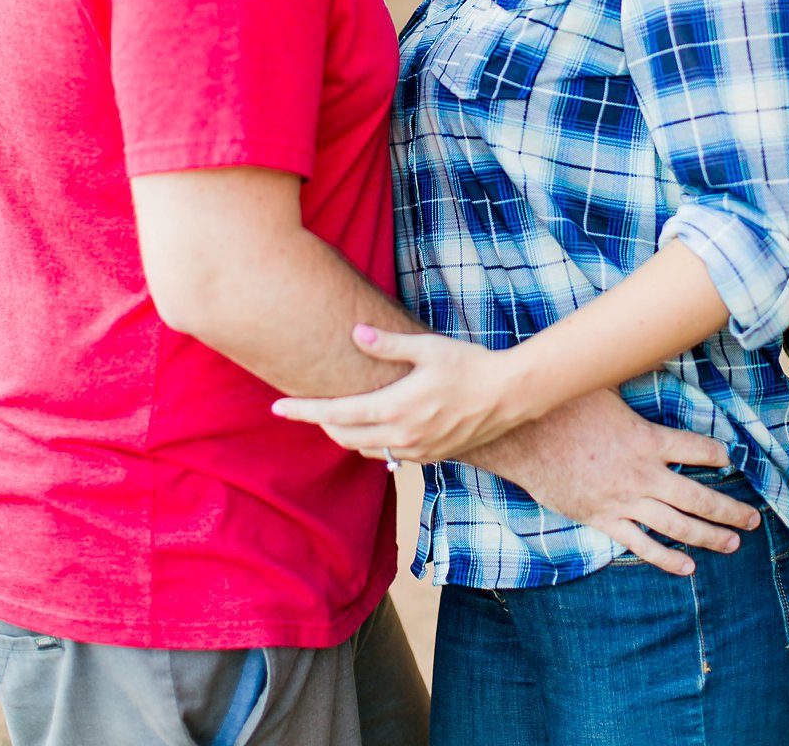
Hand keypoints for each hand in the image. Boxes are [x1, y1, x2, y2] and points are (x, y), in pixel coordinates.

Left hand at [272, 325, 525, 462]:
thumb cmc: (469, 364)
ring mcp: (418, 449)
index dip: (303, 411)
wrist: (511, 395)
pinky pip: (391, 456)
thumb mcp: (426, 348)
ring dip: (347, 434)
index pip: (335, 413)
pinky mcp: (433, 456)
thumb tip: (354, 332)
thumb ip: (387, 344)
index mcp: (395, 408)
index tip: (277, 408)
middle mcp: (403, 434)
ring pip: (366, 449)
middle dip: (321, 422)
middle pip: (344, 436)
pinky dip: (374, 443)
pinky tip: (375, 426)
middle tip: (307, 406)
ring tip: (338, 414)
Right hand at [472, 389, 759, 576]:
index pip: (700, 451)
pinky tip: (687, 567)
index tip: (729, 459)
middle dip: (731, 511)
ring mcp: (623, 500)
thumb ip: (629, 373)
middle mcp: (642, 475)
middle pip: (699, 498)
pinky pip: (641, 545)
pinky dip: (666, 558)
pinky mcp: (602, 518)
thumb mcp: (600, 384)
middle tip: (752, 519)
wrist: (518, 439)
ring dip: (710, 537)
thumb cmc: (558, 407)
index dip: (720, 455)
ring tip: (733, 543)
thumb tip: (650, 346)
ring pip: (678, 526)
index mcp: (647, 440)